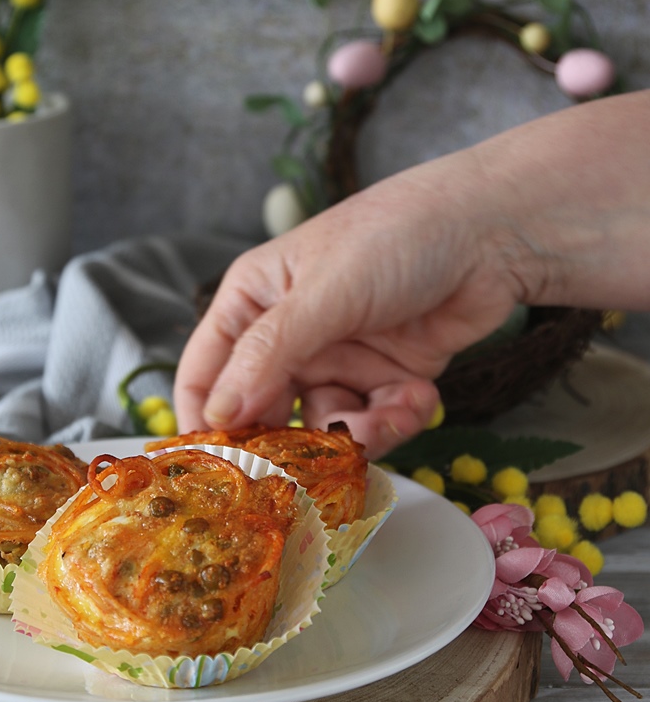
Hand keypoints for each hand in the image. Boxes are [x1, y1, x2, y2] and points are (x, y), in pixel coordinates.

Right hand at [175, 151, 522, 457]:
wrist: (494, 232)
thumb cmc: (396, 236)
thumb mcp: (323, 294)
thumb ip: (269, 356)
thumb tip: (217, 416)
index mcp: (254, 299)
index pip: (207, 370)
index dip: (207, 420)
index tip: (218, 469)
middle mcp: (288, 333)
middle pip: (265, 411)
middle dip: (290, 441)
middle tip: (308, 470)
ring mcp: (337, 357)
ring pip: (323, 426)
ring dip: (357, 430)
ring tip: (390, 412)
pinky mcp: (383, 377)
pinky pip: (371, 421)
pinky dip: (394, 418)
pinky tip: (419, 395)